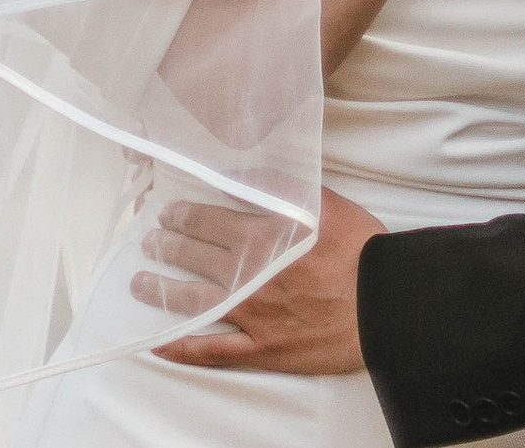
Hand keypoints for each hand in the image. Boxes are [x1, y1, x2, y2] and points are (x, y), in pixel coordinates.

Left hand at [138, 186, 382, 373]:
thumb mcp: (321, 202)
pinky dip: (183, 348)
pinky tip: (159, 343)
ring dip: (162, 290)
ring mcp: (251, 315)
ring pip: (194, 301)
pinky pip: (214, 352)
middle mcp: (248, 275)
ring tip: (140, 283)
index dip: (182, 216)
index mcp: (261, 236)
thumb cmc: (359, 251)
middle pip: (195, 257)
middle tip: (148, 240)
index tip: (166, 213)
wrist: (384, 305)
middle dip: (167, 246)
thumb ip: (278, 186)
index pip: (208, 221)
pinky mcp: (262, 348)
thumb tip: (242, 174)